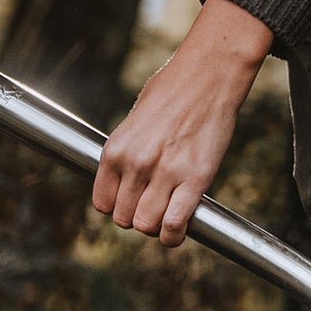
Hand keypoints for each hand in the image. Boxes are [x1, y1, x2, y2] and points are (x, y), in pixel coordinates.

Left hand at [92, 0, 274, 246]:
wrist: (207, 75)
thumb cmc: (173, 91)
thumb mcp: (135, 121)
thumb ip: (128, 152)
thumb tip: (127, 179)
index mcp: (116, 150)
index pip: (102, 203)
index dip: (118, 207)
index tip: (132, 202)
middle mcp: (135, 164)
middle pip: (124, 219)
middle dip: (138, 217)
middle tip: (154, 206)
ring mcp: (164, 173)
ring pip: (146, 225)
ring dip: (156, 227)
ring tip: (167, 217)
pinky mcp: (194, 179)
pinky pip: (174, 224)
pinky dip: (174, 235)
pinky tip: (178, 230)